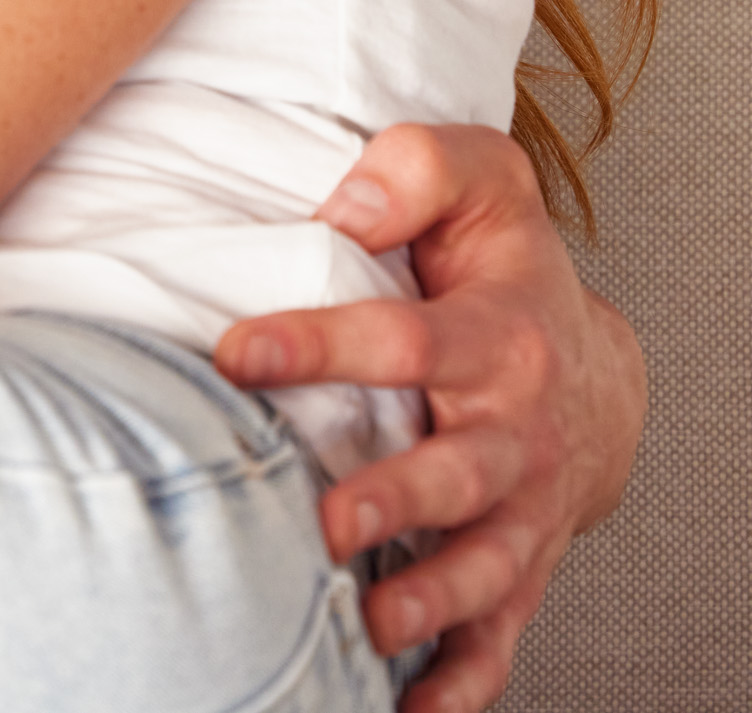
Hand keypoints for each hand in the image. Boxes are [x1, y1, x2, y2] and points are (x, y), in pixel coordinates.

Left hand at [215, 125, 646, 712]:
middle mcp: (512, 431)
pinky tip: (409, 711)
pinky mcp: (515, 565)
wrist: (589, 367)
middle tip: (322, 520)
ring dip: (427, 599)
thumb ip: (416, 168)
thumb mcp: (480, 181)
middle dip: (393, 501)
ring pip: (482, 565)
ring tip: (370, 626)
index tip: (237, 353)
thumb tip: (345, 201)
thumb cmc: (502, 266)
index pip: (406, 339)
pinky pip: (498, 635)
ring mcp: (518, 509)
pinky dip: (461, 680)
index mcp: (495, 336)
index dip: (321, 345)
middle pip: (456, 472)